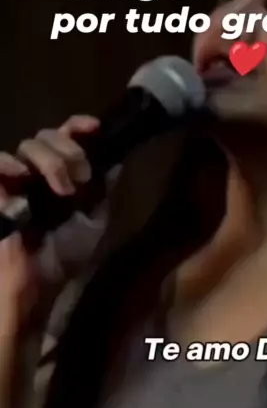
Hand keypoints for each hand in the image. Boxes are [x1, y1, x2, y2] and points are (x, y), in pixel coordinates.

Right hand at [0, 115, 99, 329]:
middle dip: (71, 151)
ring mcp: (15, 178)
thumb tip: (116, 159)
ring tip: (61, 191)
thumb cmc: (64, 255)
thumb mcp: (93, 219)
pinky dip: (10, 165)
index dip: (79, 126)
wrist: (38, 282)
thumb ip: (102, 188)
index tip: (93, 128)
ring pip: (29, 144)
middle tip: (81, 179)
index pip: (67, 136)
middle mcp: (37, 170)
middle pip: (50, 135)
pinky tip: (22, 178)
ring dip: (51, 161)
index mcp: (62, 174)